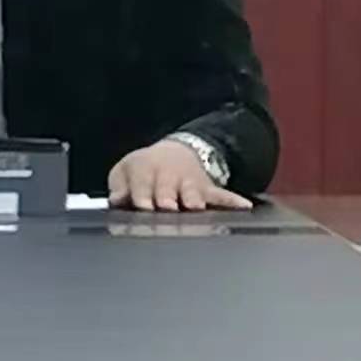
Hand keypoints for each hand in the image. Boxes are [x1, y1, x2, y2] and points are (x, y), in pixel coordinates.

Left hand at [107, 140, 251, 212]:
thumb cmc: (145, 169)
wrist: (174, 152)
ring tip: (195, 207)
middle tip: (167, 209)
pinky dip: (233, 200)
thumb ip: (119, 187)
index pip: (141, 184)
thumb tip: (116, 200)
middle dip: (166, 198)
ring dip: (193, 199)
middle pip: (167, 189)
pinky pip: (222, 195)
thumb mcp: (125, 172)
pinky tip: (244, 206)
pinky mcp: (207, 190)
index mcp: (145, 170)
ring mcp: (189, 183)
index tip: (142, 207)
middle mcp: (168, 176)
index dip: (140, 196)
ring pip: (192, 192)